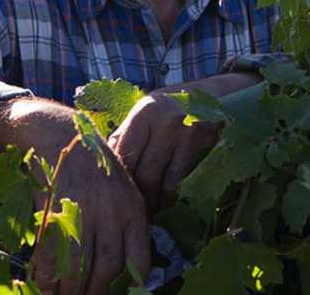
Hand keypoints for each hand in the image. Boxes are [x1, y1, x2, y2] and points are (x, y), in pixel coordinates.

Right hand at [0, 97, 150, 294]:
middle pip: (107, 267)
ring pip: (80, 266)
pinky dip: (47, 276)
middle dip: (96, 292)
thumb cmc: (96, 168)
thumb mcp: (123, 190)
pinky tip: (45, 285)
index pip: (139, 256)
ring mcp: (84, 211)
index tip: (122, 294)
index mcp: (134, 209)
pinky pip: (52, 254)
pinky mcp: (55, 210)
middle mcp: (113, 212)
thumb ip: (127, 222)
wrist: (65, 137)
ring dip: (70, 289)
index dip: (131, 283)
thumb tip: (130, 263)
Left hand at [108, 91, 218, 212]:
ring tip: (146, 213)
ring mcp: (184, 134)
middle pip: (143, 170)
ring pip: (161, 179)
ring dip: (153, 201)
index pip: (125, 154)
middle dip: (136, 195)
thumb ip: (124, 138)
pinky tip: (164, 203)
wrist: (206, 96)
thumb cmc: (164, 111)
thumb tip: (103, 168)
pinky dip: (169, 195)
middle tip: (130, 211)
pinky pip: (179, 179)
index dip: (118, 178)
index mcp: (144, 113)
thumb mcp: (142, 116)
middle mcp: (165, 122)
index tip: (114, 195)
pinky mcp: (199, 146)